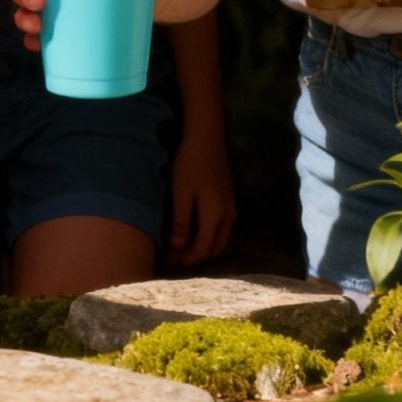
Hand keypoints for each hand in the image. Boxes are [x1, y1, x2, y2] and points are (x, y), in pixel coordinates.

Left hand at [168, 128, 236, 267]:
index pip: (203, 250)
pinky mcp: (229, 200)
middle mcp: (229, 217)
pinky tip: (194, 230)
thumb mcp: (181, 195)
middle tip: (175, 258)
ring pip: (220, 239)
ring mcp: (231, 209)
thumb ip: (181, 224)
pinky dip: (209, 236)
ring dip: (204, 247)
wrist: (206, 137)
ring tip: (182, 246)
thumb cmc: (190, 165)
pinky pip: (222, 229)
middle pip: (215, 249)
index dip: (187, 260)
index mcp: (216, 218)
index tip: (170, 264)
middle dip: (196, 257)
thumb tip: (177, 249)